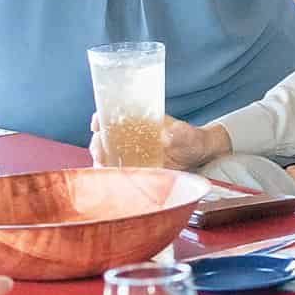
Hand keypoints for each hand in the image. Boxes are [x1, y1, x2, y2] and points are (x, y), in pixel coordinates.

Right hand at [89, 111, 227, 169]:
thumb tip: (166, 136)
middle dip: (98, 143)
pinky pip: (117, 171)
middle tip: (99, 152)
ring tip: (102, 167)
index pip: (113, 115)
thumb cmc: (191, 140)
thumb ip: (179, 133)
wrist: (198, 157)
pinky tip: (109, 180)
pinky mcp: (134, 168)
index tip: (97, 124)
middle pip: (105, 136)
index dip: (101, 117)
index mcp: (139, 120)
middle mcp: (130, 136)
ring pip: (107, 155)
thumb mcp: (187, 134)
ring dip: (101, 160)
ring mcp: (130, 152)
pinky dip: (110, 175)